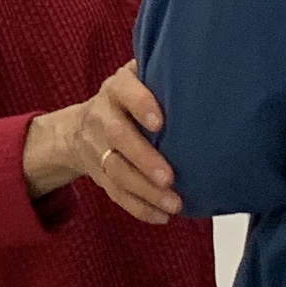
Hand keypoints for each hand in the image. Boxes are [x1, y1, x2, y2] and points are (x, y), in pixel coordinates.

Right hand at [27, 63, 182, 221]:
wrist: (78, 128)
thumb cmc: (127, 100)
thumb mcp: (136, 78)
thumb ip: (160, 72)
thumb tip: (206, 70)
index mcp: (115, 90)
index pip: (124, 91)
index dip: (140, 104)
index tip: (160, 122)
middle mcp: (102, 117)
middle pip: (118, 138)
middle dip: (144, 159)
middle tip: (170, 177)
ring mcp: (97, 149)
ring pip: (117, 171)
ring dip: (145, 191)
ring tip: (174, 204)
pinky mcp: (100, 175)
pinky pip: (116, 194)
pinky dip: (139, 208)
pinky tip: (162, 216)